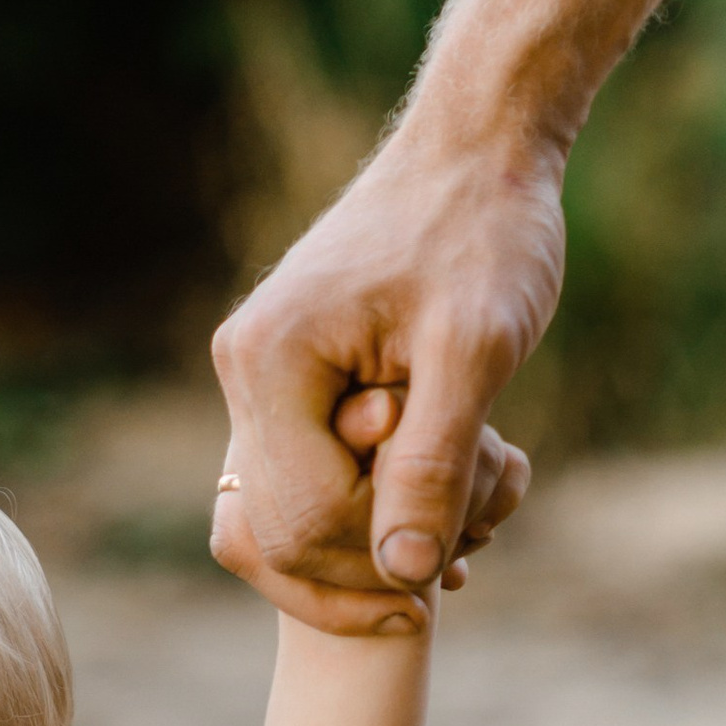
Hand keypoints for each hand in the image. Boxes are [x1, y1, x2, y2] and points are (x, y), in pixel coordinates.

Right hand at [209, 113, 566, 630]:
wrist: (477, 149)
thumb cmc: (484, 231)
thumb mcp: (476, 349)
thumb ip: (434, 465)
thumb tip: (402, 576)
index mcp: (269, 363)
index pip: (304, 520)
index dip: (382, 556)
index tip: (471, 540)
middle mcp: (241, 376)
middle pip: (282, 539)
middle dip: (379, 560)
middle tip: (478, 537)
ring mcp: (256, 385)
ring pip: (289, 527)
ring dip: (378, 548)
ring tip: (472, 524)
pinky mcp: (286, 391)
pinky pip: (309, 491)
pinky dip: (374, 516)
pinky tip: (446, 514)